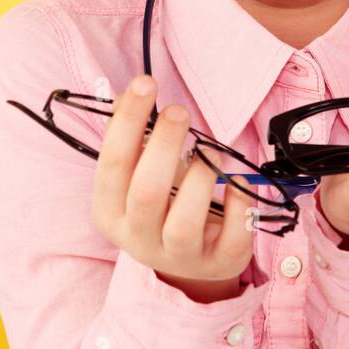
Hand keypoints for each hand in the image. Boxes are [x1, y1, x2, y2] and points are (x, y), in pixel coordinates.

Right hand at [91, 75, 253, 300]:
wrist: (189, 259)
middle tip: (179, 111)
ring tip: (212, 151)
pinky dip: (238, 207)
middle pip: (146, 193)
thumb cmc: (163, 202)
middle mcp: (138, 238)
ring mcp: (178, 257)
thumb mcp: (139, 173)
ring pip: (184, 222)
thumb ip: (132, 135)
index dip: (128, 122)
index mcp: (110, 212)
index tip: (146, 83)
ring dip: (201, 177)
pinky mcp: (217, 264)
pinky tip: (238, 182)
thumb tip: (128, 95)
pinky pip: (231, 240)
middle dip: (164, 146)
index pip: (112, 164)